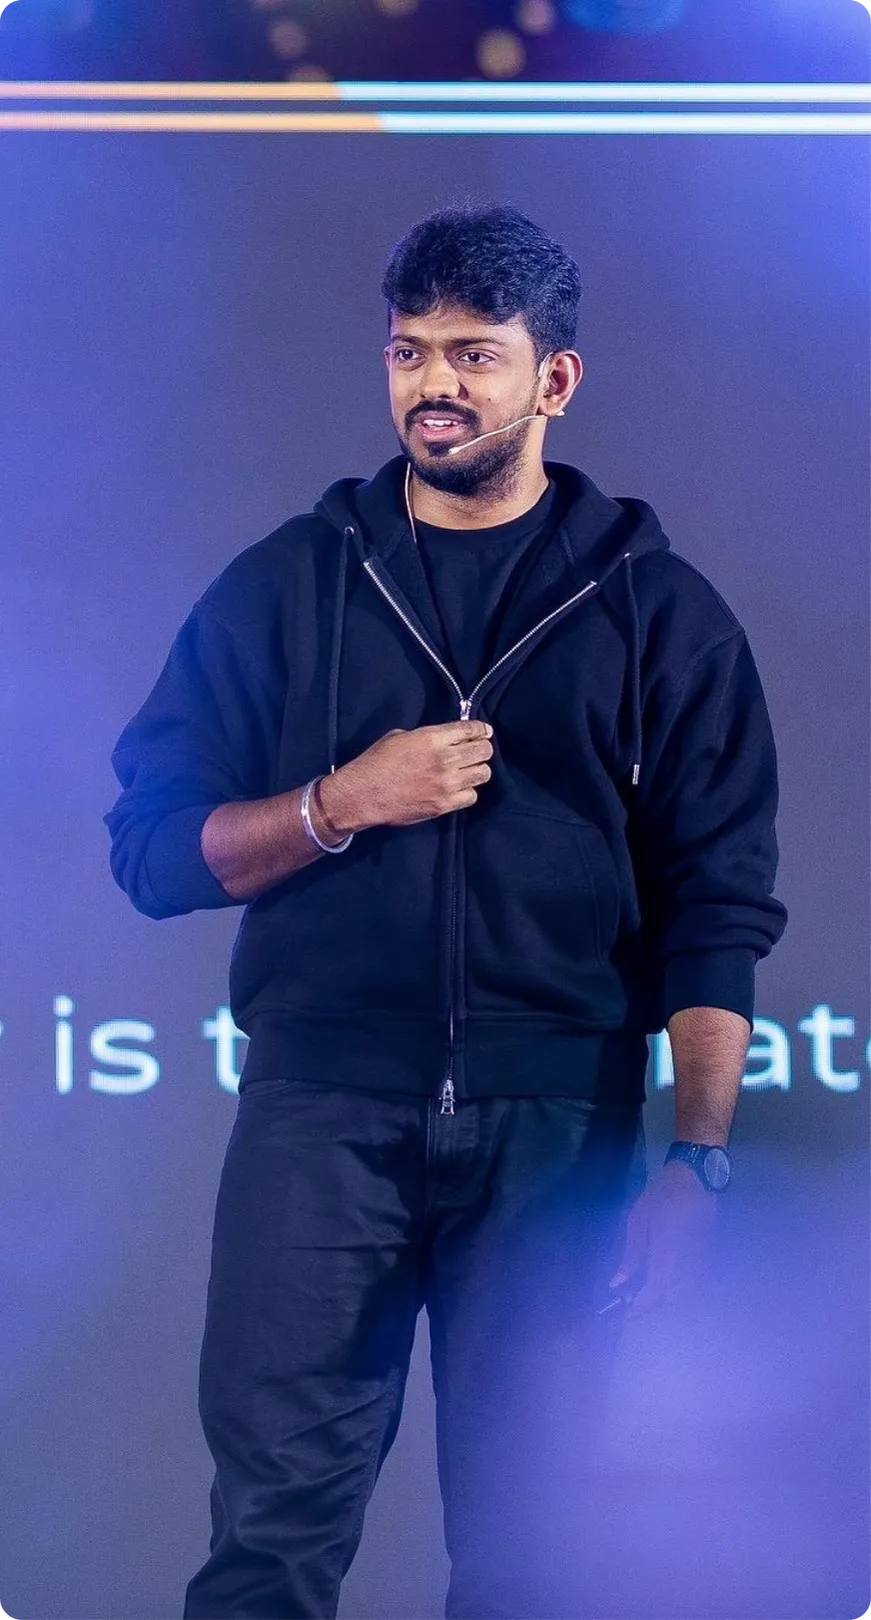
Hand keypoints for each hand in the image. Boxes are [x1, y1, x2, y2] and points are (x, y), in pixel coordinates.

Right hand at [335, 720, 493, 830]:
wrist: (364, 794)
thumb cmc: (376, 762)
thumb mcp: (399, 736)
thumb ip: (427, 736)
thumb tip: (444, 740)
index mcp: (433, 738)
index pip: (470, 729)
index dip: (480, 729)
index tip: (483, 732)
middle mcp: (445, 759)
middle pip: (483, 751)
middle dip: (483, 748)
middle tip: (476, 751)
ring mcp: (447, 783)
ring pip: (483, 774)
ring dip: (478, 770)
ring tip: (468, 771)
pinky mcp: (445, 804)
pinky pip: (472, 796)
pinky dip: (468, 791)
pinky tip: (458, 789)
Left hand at [607, 1159, 718, 1322]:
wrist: (695, 1179)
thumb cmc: (661, 1195)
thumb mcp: (638, 1219)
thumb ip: (630, 1255)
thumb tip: (617, 1283)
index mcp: (667, 1252)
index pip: (656, 1292)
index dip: (641, 1308)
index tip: (625, 1316)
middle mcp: (687, 1262)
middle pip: (671, 1298)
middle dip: (651, 1306)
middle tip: (630, 1305)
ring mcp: (699, 1261)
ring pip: (682, 1293)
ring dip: (663, 1299)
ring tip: (642, 1294)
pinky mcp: (705, 1257)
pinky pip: (690, 1283)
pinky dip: (675, 1289)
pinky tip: (660, 1281)